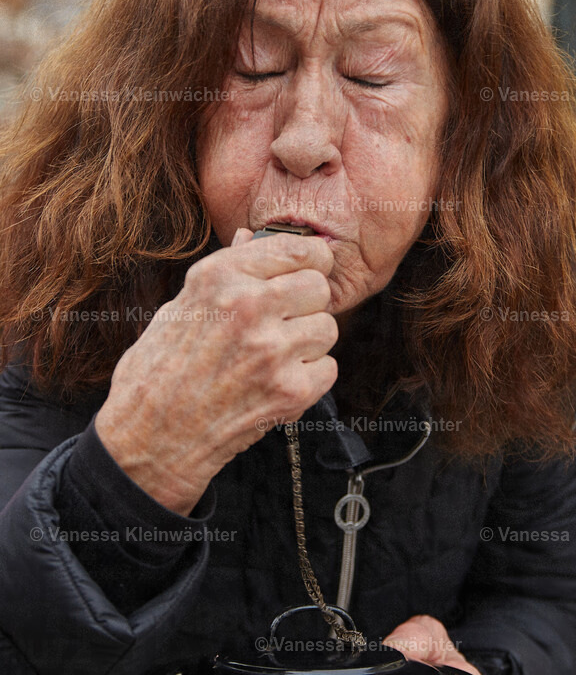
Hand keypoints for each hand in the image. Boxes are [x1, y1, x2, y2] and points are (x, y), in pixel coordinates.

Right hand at [94, 228, 337, 513]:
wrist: (149, 438)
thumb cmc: (159, 369)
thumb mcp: (181, 305)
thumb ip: (227, 271)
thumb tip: (251, 237)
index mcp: (220, 276)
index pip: (300, 248)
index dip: (308, 262)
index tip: (306, 273)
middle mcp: (248, 305)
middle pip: (319, 287)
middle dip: (307, 304)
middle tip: (283, 323)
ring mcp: (271, 349)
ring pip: (327, 328)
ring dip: (307, 344)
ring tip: (271, 358)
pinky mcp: (289, 390)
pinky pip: (328, 369)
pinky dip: (308, 379)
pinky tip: (274, 384)